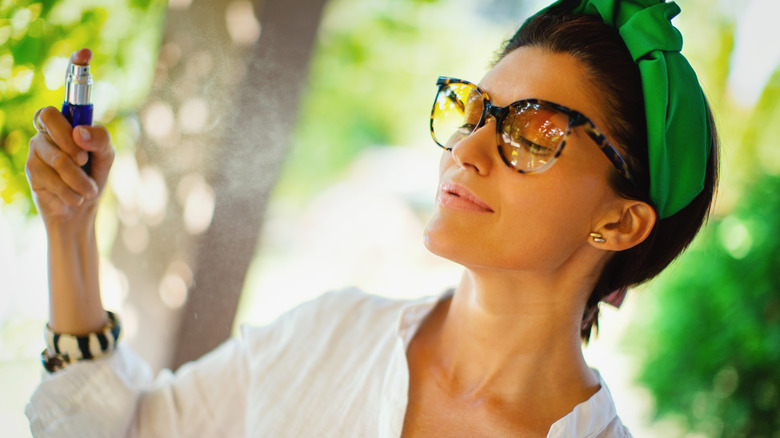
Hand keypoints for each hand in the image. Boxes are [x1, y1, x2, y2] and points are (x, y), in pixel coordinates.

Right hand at [26, 49, 114, 224]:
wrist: (80, 210)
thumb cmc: (95, 177)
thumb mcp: (107, 157)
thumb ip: (101, 140)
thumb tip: (80, 132)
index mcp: (71, 122)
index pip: (69, 92)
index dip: (75, 68)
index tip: (85, 51)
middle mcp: (49, 129)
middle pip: (48, 115)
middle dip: (69, 141)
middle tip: (83, 159)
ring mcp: (36, 147)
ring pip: (57, 156)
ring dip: (79, 179)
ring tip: (88, 190)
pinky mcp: (31, 169)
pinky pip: (50, 177)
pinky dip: (71, 191)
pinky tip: (73, 196)